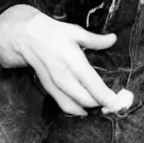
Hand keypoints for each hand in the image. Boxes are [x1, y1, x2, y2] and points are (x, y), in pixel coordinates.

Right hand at [0, 4, 131, 115]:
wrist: (26, 37)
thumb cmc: (54, 33)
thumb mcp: (75, 32)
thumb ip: (95, 40)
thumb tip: (113, 39)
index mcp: (72, 59)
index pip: (91, 83)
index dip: (105, 95)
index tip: (117, 103)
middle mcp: (63, 75)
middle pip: (84, 99)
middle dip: (101, 105)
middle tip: (115, 105)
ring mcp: (54, 84)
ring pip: (74, 105)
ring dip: (89, 109)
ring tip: (103, 108)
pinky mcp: (48, 88)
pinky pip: (63, 105)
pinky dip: (76, 110)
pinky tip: (86, 110)